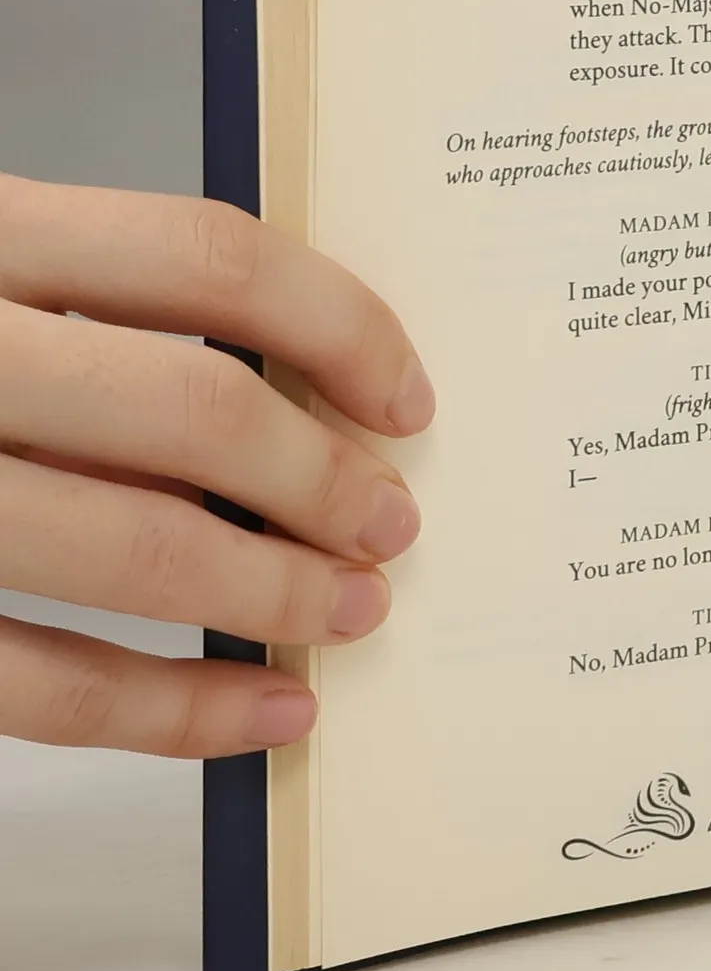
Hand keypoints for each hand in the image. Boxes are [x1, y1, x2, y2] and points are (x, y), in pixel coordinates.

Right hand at [0, 174, 432, 757]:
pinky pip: (44, 686)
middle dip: (322, 479)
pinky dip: (178, 711)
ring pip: (130, 553)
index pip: (205, 257)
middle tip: (390, 523)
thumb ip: (98, 306)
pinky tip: (265, 713)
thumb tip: (306, 384)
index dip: (340, 328)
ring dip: (271, 597)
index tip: (406, 395)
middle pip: (191, 412)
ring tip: (349, 614)